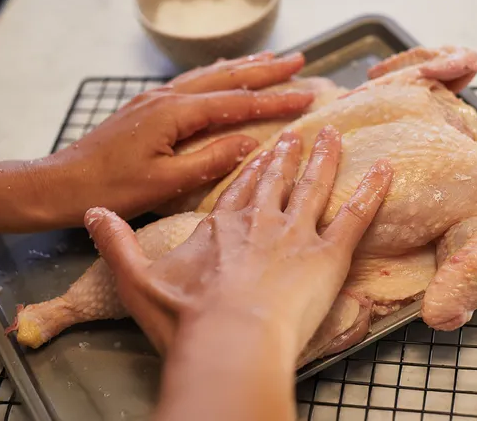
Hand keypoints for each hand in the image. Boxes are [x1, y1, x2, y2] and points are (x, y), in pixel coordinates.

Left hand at [35, 52, 311, 224]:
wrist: (61, 182)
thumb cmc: (110, 187)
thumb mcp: (164, 182)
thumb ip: (210, 160)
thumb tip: (251, 143)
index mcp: (175, 112)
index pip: (237, 102)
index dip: (275, 100)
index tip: (307, 96)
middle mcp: (169, 96)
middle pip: (228, 76)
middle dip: (267, 69)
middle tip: (299, 60)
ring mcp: (157, 96)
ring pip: (210, 73)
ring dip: (244, 65)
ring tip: (272, 56)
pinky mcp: (150, 104)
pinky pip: (193, 80)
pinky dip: (218, 72)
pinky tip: (224, 72)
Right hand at [85, 126, 392, 356]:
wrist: (227, 341)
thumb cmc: (185, 318)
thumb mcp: (137, 281)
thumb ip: (116, 243)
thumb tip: (91, 213)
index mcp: (224, 226)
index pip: (240, 188)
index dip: (252, 167)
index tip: (263, 148)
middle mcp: (263, 221)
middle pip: (279, 180)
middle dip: (289, 156)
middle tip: (300, 134)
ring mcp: (297, 233)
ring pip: (315, 185)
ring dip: (325, 159)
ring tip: (333, 135)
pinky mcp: (328, 253)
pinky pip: (355, 214)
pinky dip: (372, 190)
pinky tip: (384, 169)